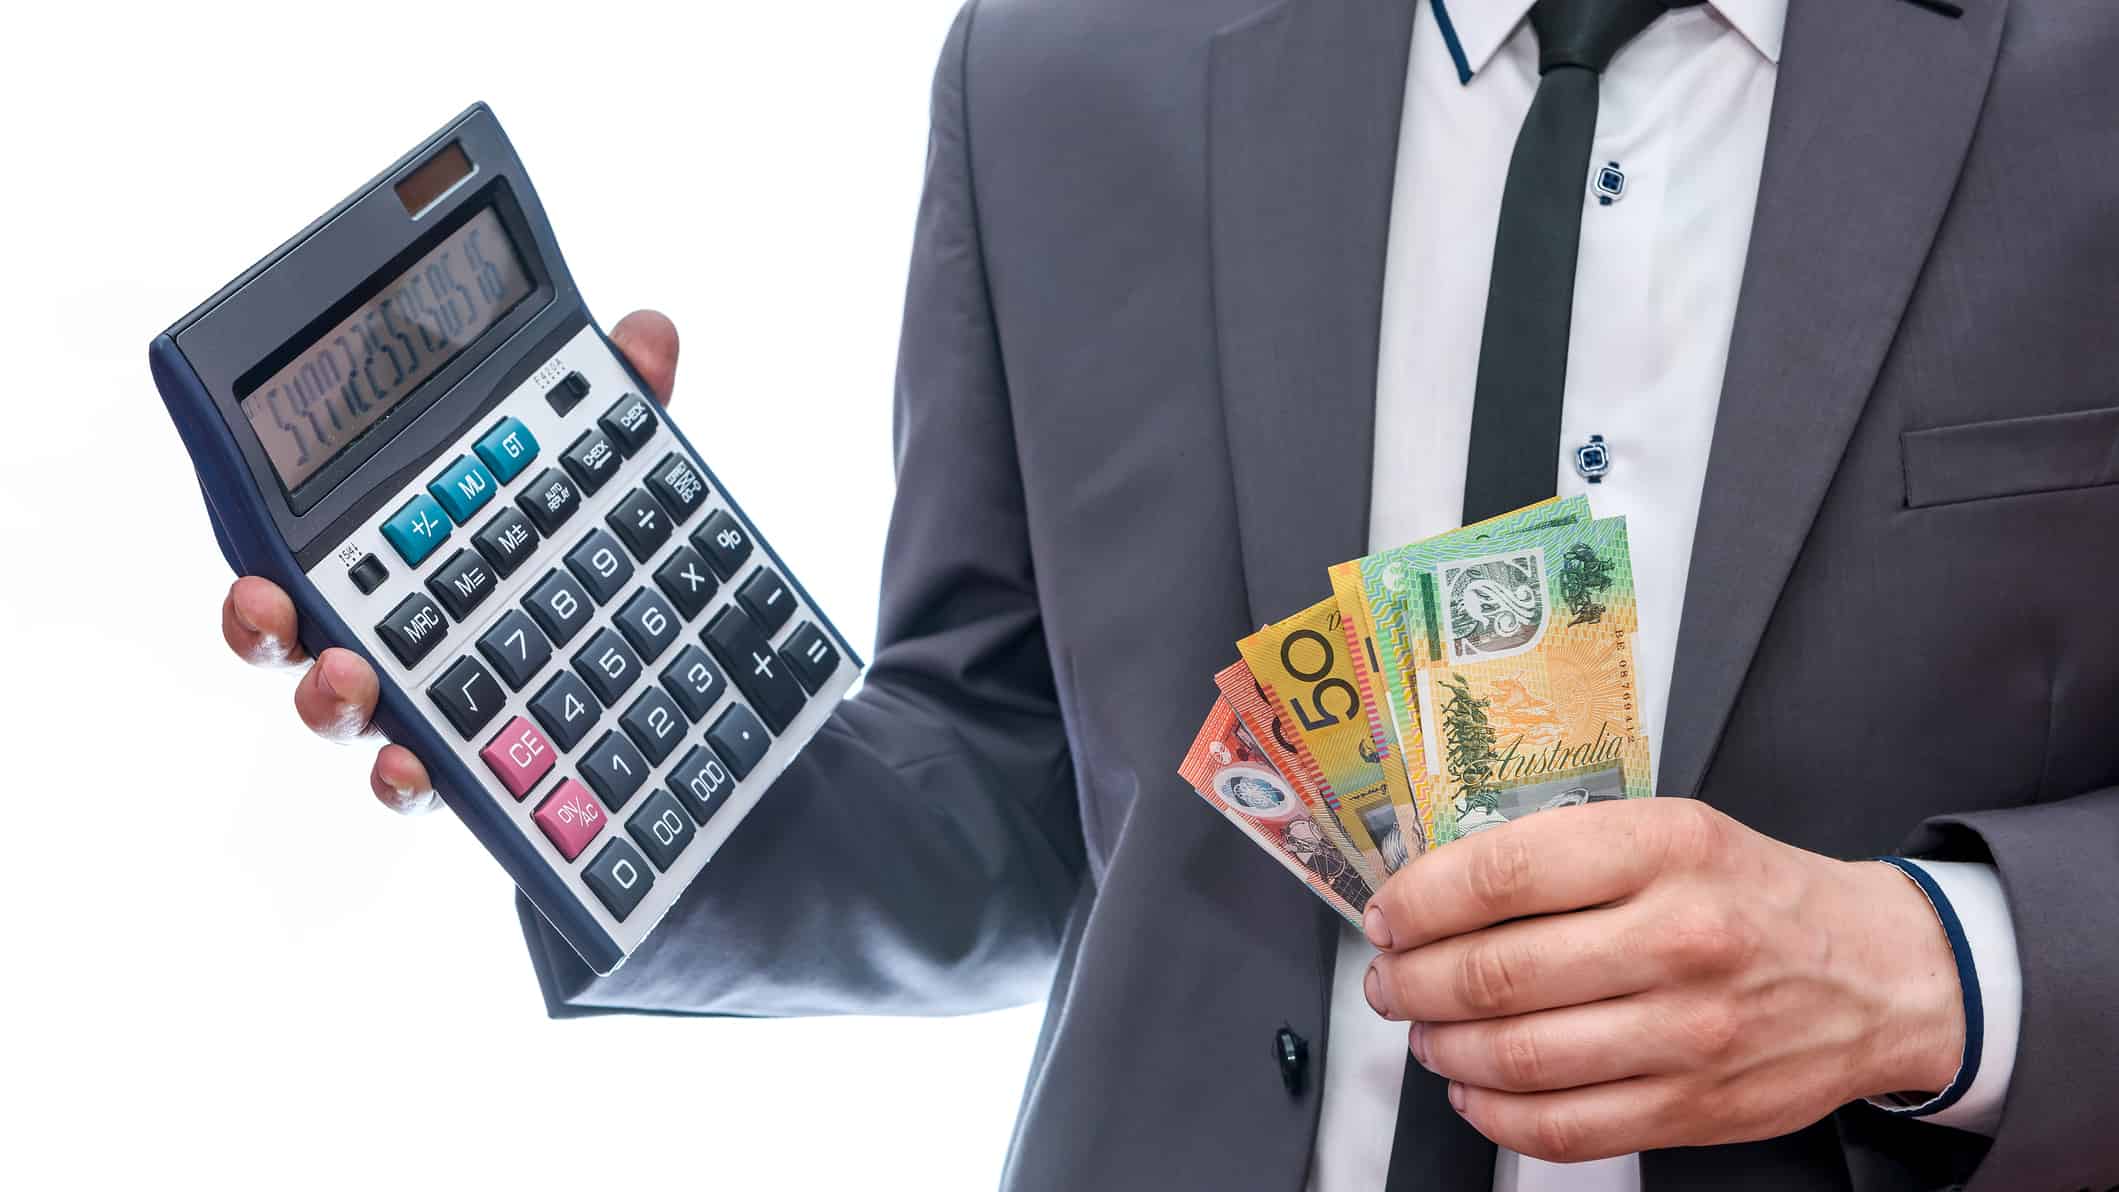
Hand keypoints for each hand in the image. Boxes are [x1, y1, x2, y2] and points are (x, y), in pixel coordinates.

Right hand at [220, 310, 679, 812]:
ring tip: (353, 684)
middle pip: (299, 636)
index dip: (266, 572)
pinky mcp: (476, 763)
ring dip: (331, 704)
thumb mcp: (615, 470)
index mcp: (402, 547)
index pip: (311, 550)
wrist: (668, 668)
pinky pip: (426, 779)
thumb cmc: (600, 549)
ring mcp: (432, 699)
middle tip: (286, 618)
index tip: (259, 577)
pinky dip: (410, 780)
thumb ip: (619, 403)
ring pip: (347, 711)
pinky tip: (419, 770)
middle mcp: (395, 626)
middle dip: (273, 636)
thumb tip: (646, 335)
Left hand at [1360, 799, 1964, 1162]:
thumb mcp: (1673, 831)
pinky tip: (1474, 1086)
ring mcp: (1690, 1032)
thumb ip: (1567, 852)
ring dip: (1442, 1046)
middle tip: (1390, 978)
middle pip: (1498, 972)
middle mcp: (1679, 938)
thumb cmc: (1756, 895)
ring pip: (1519, 1056)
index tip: (1389, 914)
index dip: (1421, 900)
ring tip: (1424, 1029)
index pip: (1504, 874)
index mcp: (1665, 849)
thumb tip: (1440, 885)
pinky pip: (1563, 1127)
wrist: (1882, 975)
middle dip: (1413, 980)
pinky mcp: (1696, 1107)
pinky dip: (1494, 1112)